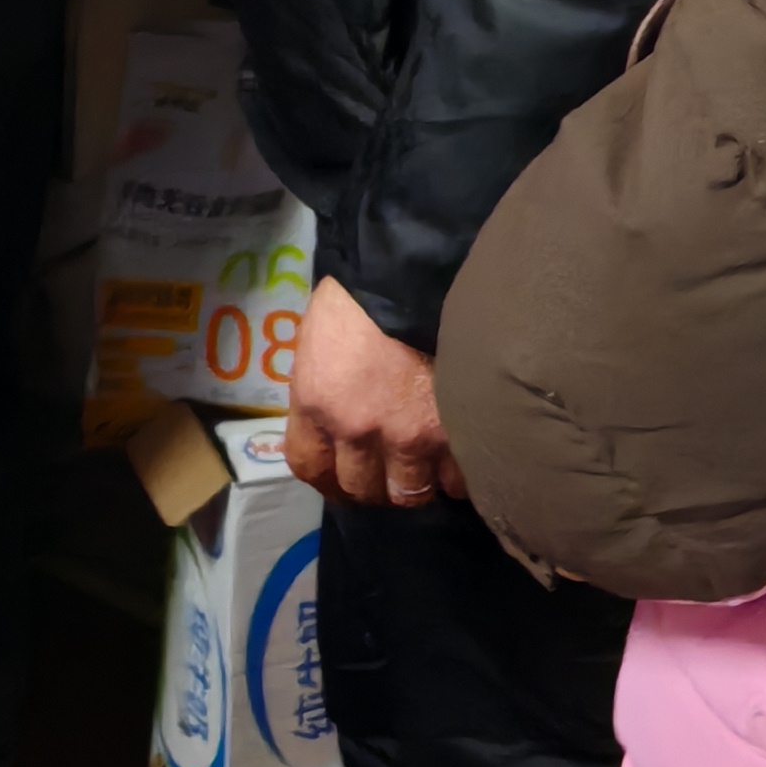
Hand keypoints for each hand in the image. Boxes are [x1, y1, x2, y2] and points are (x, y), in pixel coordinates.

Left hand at [282, 277, 462, 509]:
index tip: (339, 477)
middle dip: (373, 483)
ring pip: (410, 493)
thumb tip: (332, 423)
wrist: (419, 273)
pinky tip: (457, 455)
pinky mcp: (453, 434)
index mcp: (316, 403)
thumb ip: (322, 391)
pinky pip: (455, 480)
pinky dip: (456, 475)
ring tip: (426, 464)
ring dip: (416, 483)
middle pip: (361, 489)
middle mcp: (357, 431)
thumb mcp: (318, 342)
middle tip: (387, 468)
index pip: (308, 467)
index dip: (326, 479)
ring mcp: (408, 437)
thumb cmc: (362, 296)